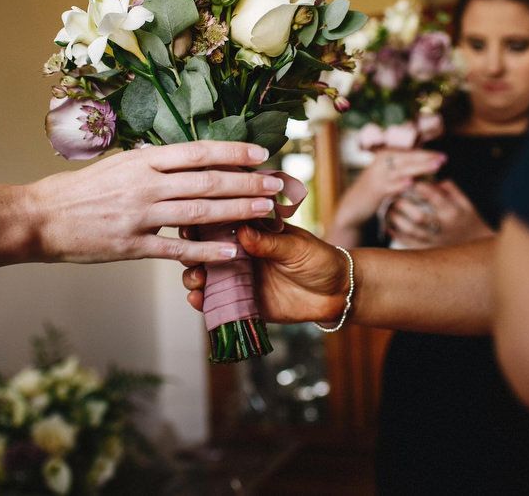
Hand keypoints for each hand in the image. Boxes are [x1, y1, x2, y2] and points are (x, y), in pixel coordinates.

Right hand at [27, 141, 282, 263]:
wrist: (43, 217)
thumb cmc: (80, 190)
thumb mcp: (116, 164)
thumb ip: (151, 163)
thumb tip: (185, 158)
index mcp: (141, 161)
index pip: (197, 153)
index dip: (232, 152)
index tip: (260, 153)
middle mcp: (144, 186)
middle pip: (206, 182)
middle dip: (246, 183)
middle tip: (277, 185)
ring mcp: (139, 217)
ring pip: (198, 214)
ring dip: (236, 212)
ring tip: (265, 212)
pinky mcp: (131, 247)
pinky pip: (175, 250)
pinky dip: (206, 252)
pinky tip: (232, 252)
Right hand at [183, 224, 349, 323]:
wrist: (338, 293)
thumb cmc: (319, 259)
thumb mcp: (296, 247)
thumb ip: (269, 243)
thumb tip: (242, 231)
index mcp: (251, 233)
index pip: (220, 224)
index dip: (202, 224)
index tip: (191, 226)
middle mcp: (239, 254)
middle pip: (204, 250)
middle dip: (192, 253)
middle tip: (193, 258)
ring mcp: (239, 279)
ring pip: (205, 276)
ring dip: (193, 277)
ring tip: (196, 281)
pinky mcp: (243, 303)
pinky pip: (218, 303)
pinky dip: (204, 302)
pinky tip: (198, 300)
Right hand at [333, 148, 446, 231]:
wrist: (355, 205)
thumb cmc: (376, 189)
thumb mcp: (388, 174)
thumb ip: (403, 167)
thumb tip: (426, 161)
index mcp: (384, 156)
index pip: (408, 152)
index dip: (426, 153)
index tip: (442, 156)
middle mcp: (380, 162)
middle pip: (407, 158)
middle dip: (426, 158)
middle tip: (443, 159)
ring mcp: (377, 175)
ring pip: (402, 170)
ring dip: (419, 168)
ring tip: (435, 167)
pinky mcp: (375, 190)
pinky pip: (390, 186)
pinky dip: (400, 184)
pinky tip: (411, 183)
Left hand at [387, 180, 493, 247]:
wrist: (477, 247)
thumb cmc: (468, 220)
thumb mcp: (465, 203)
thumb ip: (450, 189)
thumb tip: (431, 177)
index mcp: (453, 213)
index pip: (434, 197)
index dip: (419, 187)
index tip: (409, 179)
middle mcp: (443, 228)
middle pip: (419, 216)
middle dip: (403, 204)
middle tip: (393, 194)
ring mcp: (434, 241)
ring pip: (410, 230)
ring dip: (396, 218)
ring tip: (389, 208)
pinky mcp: (427, 250)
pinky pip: (408, 242)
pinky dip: (396, 233)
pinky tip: (388, 225)